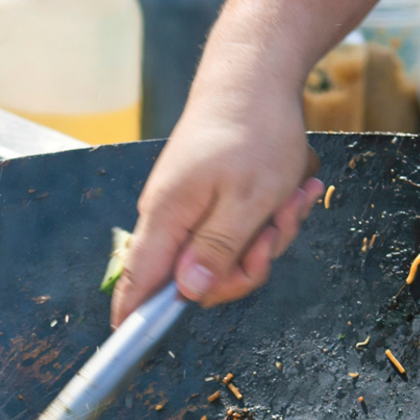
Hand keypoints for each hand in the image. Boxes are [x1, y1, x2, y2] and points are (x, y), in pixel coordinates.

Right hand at [110, 84, 323, 325]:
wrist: (255, 72)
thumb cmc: (253, 130)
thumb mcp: (249, 199)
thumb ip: (217, 251)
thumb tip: (187, 293)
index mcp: (167, 218)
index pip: (137, 284)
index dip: (135, 321)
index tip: (128, 346)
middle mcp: (169, 217)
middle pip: (199, 280)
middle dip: (249, 264)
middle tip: (277, 229)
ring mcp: (188, 208)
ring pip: (226, 255)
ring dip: (267, 236)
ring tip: (291, 197)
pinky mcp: (207, 200)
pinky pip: (237, 232)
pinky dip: (267, 218)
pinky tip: (289, 192)